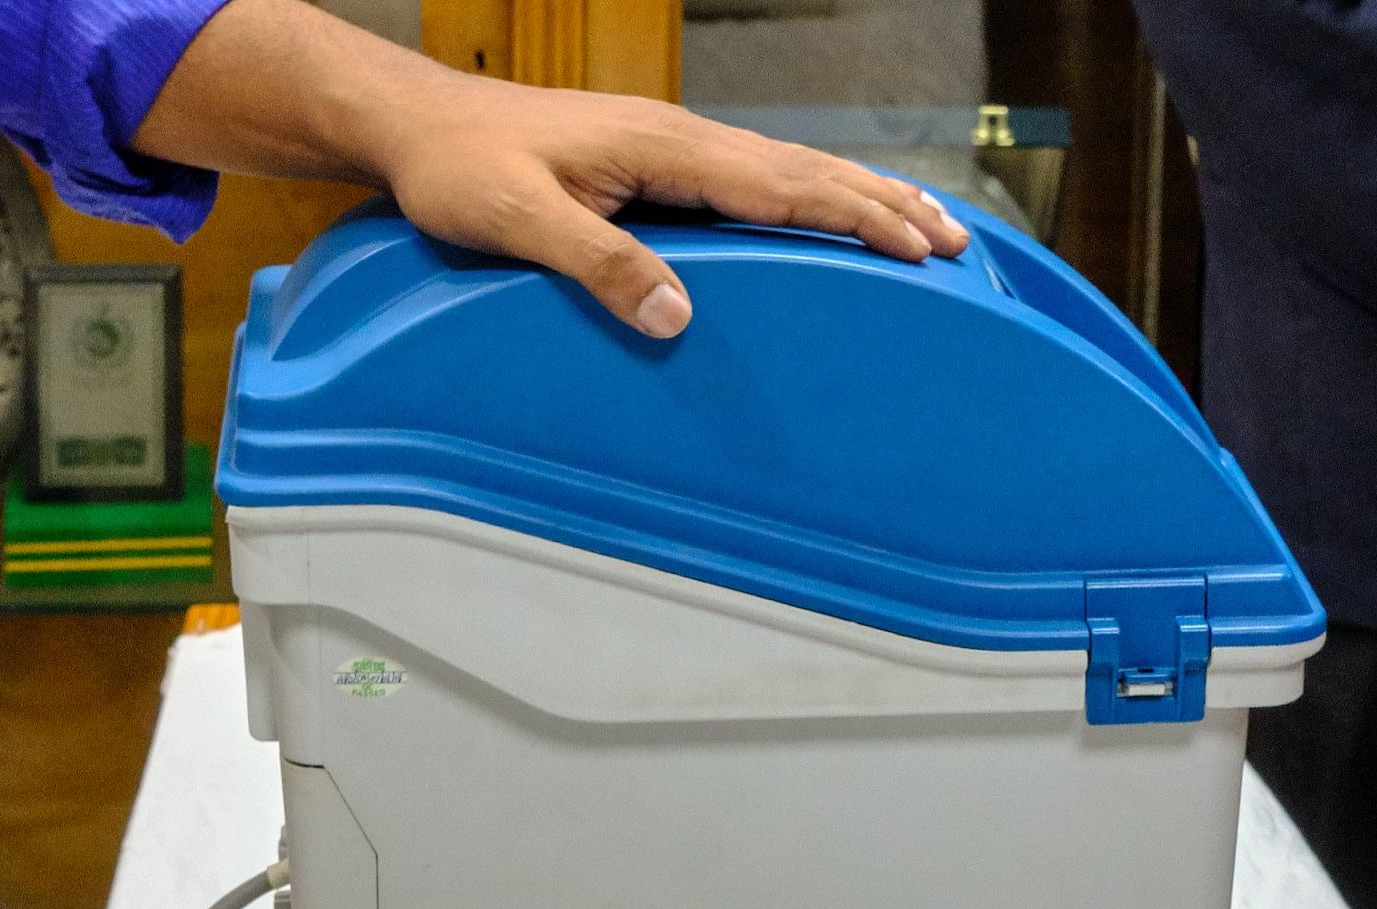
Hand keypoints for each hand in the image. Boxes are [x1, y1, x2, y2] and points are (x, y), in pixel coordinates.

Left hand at [134, 0, 966, 338]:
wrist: (417, 126)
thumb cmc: (459, 170)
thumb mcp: (516, 222)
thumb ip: (597, 264)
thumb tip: (677, 314)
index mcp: (663, 148)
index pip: (782, 186)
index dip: (855, 217)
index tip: (919, 249)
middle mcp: (680, 140)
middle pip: (808, 173)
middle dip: (886, 208)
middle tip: (958, 247)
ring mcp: (673, 148)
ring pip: (791, 172)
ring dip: (862, 199)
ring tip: (927, 229)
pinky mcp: (659, 163)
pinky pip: (758, 181)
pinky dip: (814, 198)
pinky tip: (830, 217)